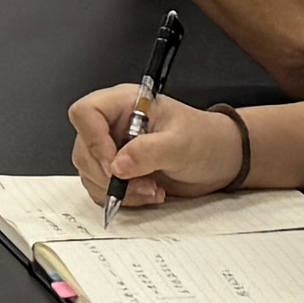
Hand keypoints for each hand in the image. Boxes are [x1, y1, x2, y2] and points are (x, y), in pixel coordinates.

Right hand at [66, 82, 246, 209]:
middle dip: (110, 175)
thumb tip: (118, 165)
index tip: (116, 164)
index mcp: (125, 104)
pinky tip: (148, 193)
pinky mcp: (117, 171)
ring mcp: (113, 148)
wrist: (218, 161)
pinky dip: (122, 198)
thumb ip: (149, 151)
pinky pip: (101, 189)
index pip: (86, 113)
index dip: (93, 140)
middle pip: (85, 148)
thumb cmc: (205, 140)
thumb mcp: (181, 143)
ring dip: (119, 190)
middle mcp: (113, 124)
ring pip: (90, 173)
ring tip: (151, 189)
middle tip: (142, 183)